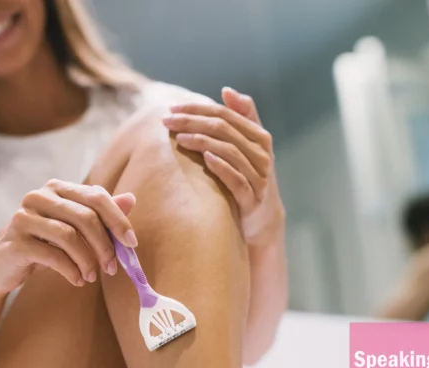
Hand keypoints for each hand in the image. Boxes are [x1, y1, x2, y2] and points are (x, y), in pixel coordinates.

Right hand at [0, 180, 137, 294]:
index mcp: (56, 188)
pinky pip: (53, 256)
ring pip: (69, 236)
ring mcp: (24, 217)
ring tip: (91, 277)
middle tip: (112, 268)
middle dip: (104, 245)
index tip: (131, 243)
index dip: (118, 219)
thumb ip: (100, 214)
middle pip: (85, 216)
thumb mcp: (73, 228)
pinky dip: (71, 270)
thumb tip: (131, 199)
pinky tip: (77, 280)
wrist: (1, 267)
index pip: (96, 196)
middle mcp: (38, 196)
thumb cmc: (42, 245)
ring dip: (88, 261)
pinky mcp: (16, 241)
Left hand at [162, 87, 284, 245]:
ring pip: (230, 151)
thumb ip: (241, 117)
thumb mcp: (247, 145)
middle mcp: (262, 153)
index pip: (225, 114)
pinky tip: (204, 158)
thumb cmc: (248, 173)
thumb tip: (226, 90)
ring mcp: (259, 176)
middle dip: (192, 122)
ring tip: (179, 139)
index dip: (197, 109)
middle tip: (166, 121)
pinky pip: (237, 180)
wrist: (261, 216)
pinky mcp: (253, 198)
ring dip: (203, 142)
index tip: (171, 108)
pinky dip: (221, 167)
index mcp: (259, 136)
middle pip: (225, 129)